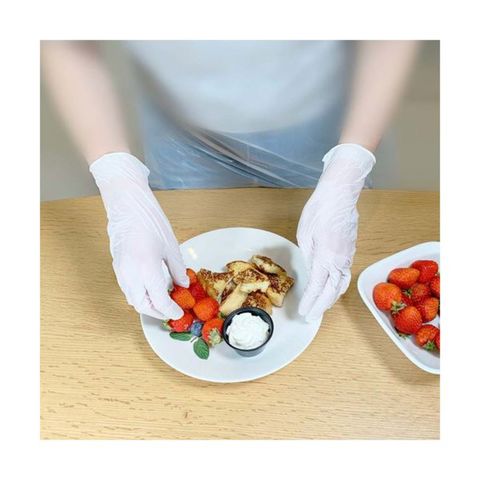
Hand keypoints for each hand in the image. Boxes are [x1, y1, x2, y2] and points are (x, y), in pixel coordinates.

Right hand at [90, 153, 188, 318]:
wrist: (127, 204)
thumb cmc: (150, 220)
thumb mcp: (171, 246)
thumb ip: (177, 269)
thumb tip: (184, 284)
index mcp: (147, 268)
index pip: (159, 301)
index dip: (170, 310)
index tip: (180, 312)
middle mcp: (130, 274)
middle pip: (142, 305)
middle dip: (157, 312)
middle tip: (171, 310)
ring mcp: (120, 270)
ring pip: (132, 298)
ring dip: (146, 304)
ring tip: (162, 301)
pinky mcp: (116, 266)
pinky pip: (127, 288)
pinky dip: (138, 294)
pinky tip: (150, 289)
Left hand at [297, 144, 375, 321]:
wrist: (339, 194)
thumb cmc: (319, 210)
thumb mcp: (304, 235)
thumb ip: (309, 256)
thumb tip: (312, 270)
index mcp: (326, 258)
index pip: (318, 288)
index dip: (311, 303)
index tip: (304, 312)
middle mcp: (340, 260)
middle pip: (333, 291)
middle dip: (322, 306)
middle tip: (312, 316)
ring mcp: (348, 255)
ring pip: (342, 284)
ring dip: (332, 298)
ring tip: (321, 307)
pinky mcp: (351, 249)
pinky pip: (345, 273)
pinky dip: (338, 285)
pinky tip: (331, 288)